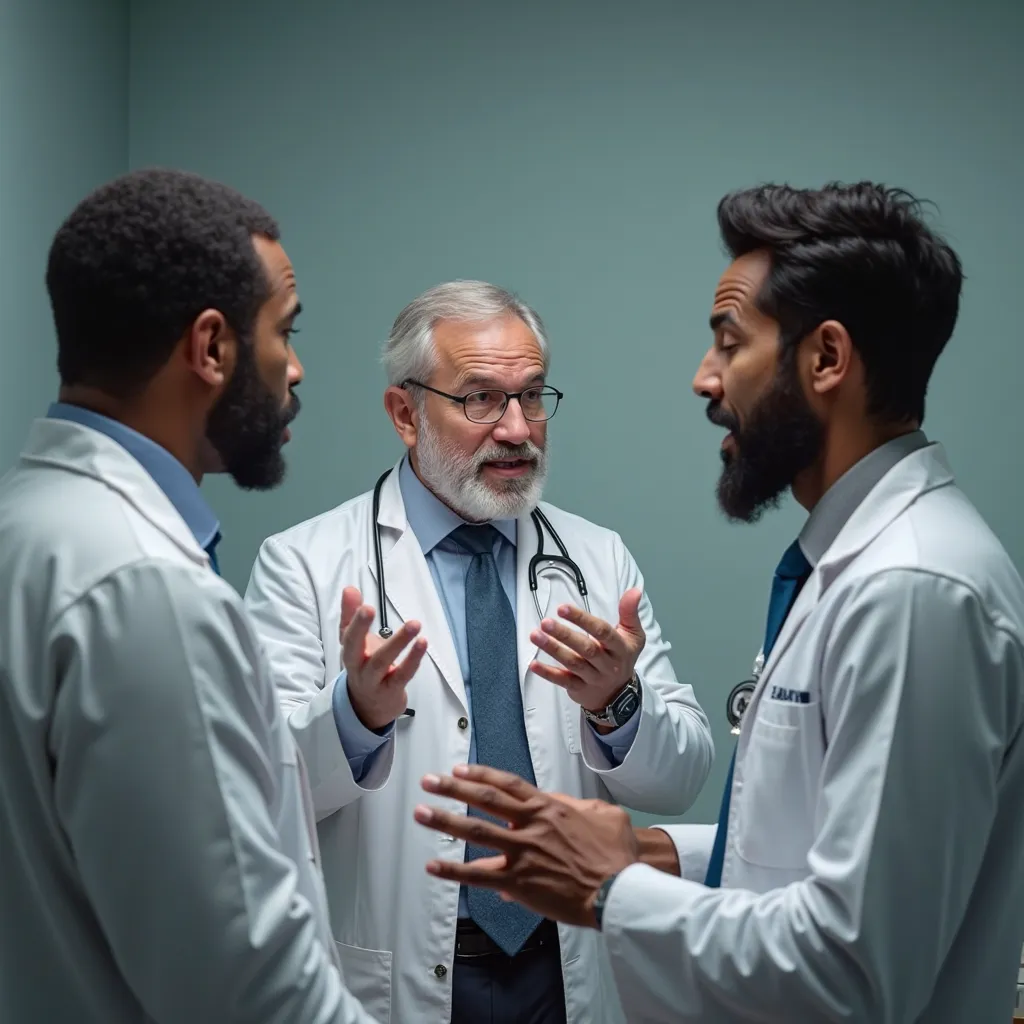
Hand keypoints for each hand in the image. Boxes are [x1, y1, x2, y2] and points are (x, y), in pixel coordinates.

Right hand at [340, 586, 427, 730]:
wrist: (368, 708)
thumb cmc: (363, 667)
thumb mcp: (355, 643)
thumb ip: (352, 616)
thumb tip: (350, 589)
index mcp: (349, 652)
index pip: (346, 634)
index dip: (351, 618)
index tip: (357, 598)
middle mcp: (357, 666)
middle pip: (354, 647)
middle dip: (360, 627)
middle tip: (369, 608)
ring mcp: (373, 680)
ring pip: (381, 661)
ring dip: (398, 641)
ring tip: (414, 624)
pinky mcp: (391, 690)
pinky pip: (402, 675)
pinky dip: (413, 659)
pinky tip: (423, 643)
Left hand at [414, 765, 638, 928]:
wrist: (620, 888)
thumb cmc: (616, 855)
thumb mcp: (604, 814)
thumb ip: (577, 806)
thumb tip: (557, 806)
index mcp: (549, 808)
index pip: (507, 784)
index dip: (481, 775)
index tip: (460, 770)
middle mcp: (531, 825)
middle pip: (484, 800)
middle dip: (453, 789)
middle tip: (429, 781)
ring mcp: (523, 852)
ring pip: (475, 831)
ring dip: (445, 821)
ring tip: (421, 812)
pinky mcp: (520, 882)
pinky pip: (479, 875)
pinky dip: (454, 871)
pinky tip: (433, 867)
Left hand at [529, 587, 644, 716]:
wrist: (619, 694)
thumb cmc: (622, 657)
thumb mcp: (633, 635)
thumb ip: (629, 612)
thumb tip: (635, 590)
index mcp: (620, 648)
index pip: (602, 632)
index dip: (583, 620)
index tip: (563, 608)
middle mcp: (608, 664)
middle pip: (586, 649)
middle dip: (564, 635)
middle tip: (546, 622)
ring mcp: (593, 678)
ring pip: (572, 664)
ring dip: (553, 649)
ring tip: (535, 635)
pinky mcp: (579, 689)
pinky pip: (563, 681)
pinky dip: (548, 673)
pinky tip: (534, 664)